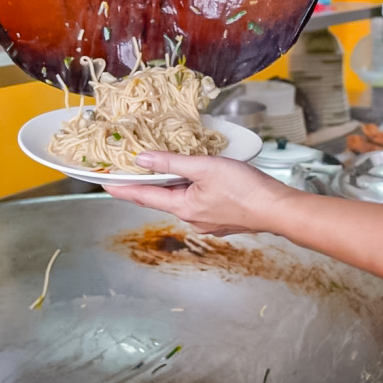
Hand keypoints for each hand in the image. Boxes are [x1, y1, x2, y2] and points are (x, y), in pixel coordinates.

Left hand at [103, 151, 297, 235]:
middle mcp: (191, 218)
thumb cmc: (245, 189)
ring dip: (171, 185)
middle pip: (161, 198)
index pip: (143, 196)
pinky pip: (197, 202)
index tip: (104, 184)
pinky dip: (190, 189)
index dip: (122, 188)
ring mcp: (207, 221)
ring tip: (163, 169)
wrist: (278, 209)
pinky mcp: (221, 219)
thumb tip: (142, 160)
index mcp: (183, 207)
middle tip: (130, 171)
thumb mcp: (205, 167)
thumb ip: (172, 162)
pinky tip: (195, 179)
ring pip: (180, 200)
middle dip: (146, 184)